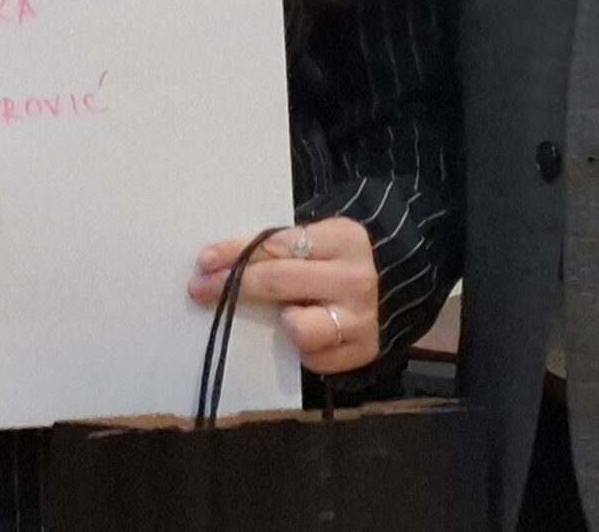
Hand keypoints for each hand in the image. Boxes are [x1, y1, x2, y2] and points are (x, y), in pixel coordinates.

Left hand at [190, 218, 380, 376]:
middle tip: (201, 289)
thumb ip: (277, 247)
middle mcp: (356, 278)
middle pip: (280, 282)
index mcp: (343, 238)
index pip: (277, 245)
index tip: (204, 261)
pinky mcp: (363, 352)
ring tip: (286, 315)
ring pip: (300, 330)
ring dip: (284, 323)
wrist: (397, 285)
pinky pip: (315, 360)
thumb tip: (213, 263)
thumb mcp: (317, 239)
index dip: (235, 253)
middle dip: (234, 286)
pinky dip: (305, 350)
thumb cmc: (339, 259)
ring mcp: (361, 319)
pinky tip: (308, 333)